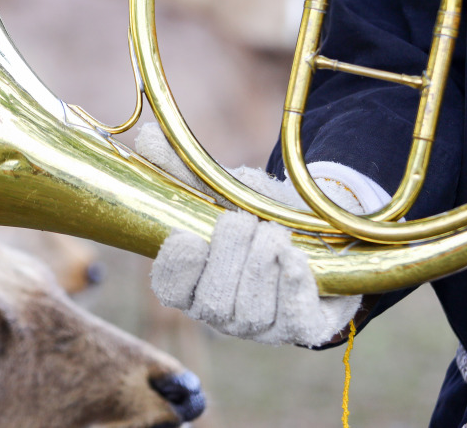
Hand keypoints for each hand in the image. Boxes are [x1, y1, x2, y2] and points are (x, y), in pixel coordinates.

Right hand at [134, 124, 361, 346]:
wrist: (319, 229)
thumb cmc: (259, 214)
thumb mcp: (223, 190)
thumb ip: (183, 169)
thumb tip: (147, 138)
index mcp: (196, 283)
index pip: (171, 291)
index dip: (176, 269)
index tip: (186, 237)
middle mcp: (225, 314)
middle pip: (214, 301)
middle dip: (229, 255)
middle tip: (244, 221)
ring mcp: (264, 326)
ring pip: (251, 311)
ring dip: (262, 262)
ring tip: (273, 232)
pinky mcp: (304, 329)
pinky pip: (294, 318)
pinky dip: (291, 284)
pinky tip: (293, 257)